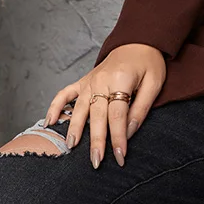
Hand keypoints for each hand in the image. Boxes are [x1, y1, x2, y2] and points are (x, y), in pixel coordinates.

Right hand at [43, 43, 165, 168]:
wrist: (138, 41)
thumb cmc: (149, 63)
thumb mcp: (154, 83)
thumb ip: (141, 108)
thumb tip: (128, 133)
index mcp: (120, 80)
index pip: (117, 115)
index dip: (118, 138)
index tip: (120, 157)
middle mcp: (101, 80)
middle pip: (97, 115)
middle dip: (96, 141)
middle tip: (96, 162)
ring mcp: (90, 80)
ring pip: (80, 109)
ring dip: (74, 129)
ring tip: (71, 148)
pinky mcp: (83, 81)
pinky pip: (65, 94)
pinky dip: (55, 107)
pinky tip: (49, 122)